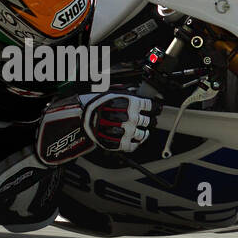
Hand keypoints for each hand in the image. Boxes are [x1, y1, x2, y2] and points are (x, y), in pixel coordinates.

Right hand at [36, 91, 156, 163]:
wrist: (81, 118)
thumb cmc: (94, 103)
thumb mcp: (111, 91)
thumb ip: (125, 92)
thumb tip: (133, 91)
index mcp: (133, 102)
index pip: (151, 106)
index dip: (155, 108)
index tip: (156, 109)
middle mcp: (133, 117)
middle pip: (148, 120)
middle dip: (148, 120)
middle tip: (148, 120)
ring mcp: (128, 131)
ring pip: (143, 134)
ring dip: (144, 133)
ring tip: (143, 132)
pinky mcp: (121, 143)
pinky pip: (133, 146)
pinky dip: (135, 144)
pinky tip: (134, 141)